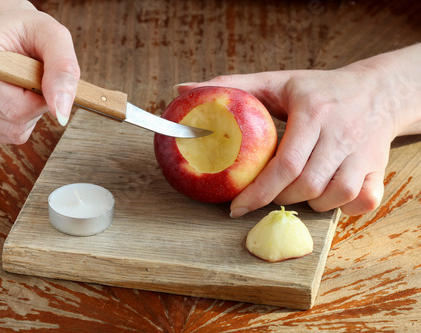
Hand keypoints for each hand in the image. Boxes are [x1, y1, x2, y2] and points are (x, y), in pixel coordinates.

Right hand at [0, 6, 79, 143]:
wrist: (2, 33)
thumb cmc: (28, 33)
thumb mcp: (53, 36)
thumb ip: (63, 70)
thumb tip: (61, 115)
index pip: (16, 106)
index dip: (42, 95)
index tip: (40, 71)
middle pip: (14, 121)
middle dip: (36, 103)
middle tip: (30, 76)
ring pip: (11, 132)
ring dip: (29, 113)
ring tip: (20, 84)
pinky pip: (6, 136)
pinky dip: (19, 121)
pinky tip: (11, 96)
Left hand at [175, 46, 420, 216]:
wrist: (376, 91)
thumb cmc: (319, 89)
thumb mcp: (276, 81)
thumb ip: (232, 86)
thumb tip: (181, 90)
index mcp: (314, 112)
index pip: (286, 164)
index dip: (259, 192)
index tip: (236, 207)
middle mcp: (342, 134)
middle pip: (309, 185)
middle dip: (279, 198)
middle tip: (262, 197)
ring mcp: (365, 154)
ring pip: (337, 196)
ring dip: (310, 204)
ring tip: (293, 193)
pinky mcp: (379, 167)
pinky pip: (366, 201)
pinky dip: (344, 208)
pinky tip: (327, 198)